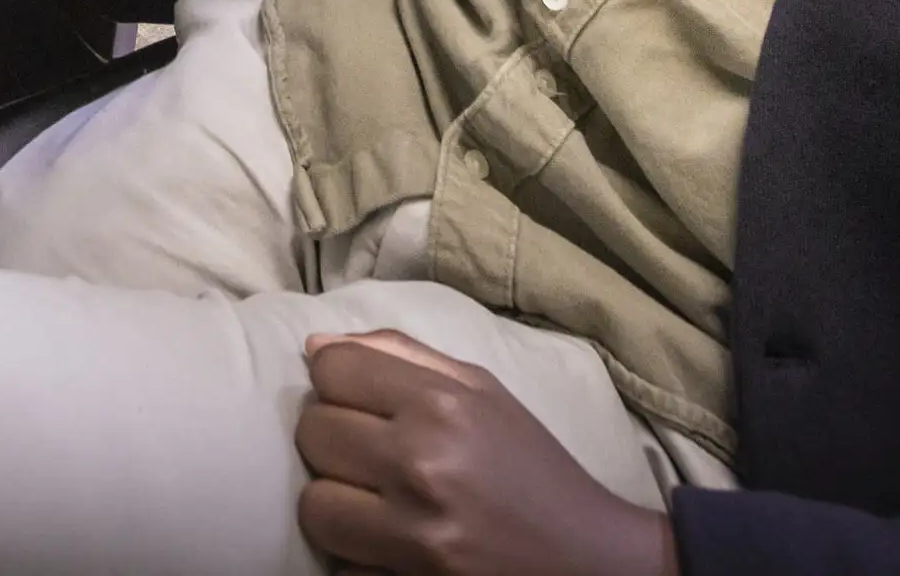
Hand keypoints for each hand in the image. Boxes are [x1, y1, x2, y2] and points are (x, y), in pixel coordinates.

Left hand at [295, 333, 678, 575]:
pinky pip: (340, 563)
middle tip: (366, 453)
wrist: (588, 558)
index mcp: (443, 406)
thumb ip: (400, 356)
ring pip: (312, 505)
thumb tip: (315, 346)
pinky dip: (356, 554)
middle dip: (332, 441)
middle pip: (312, 433)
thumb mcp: (482, 392)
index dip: (335, 381)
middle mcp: (423, 465)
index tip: (356, 398)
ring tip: (369, 501)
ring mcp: (415, 534)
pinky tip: (387, 542)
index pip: (330, 370)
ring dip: (334, 503)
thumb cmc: (532, 468)